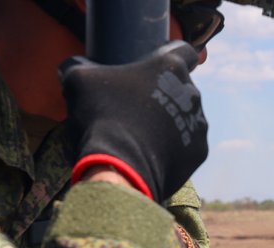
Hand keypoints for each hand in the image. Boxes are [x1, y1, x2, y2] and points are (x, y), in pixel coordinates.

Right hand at [61, 42, 207, 202]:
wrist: (118, 169)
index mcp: (169, 67)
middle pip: (182, 88)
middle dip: (166, 94)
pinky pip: (186, 147)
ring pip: (187, 118)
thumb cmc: (100, 116)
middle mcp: (191, 93)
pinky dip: (173, 149)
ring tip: (144, 135)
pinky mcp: (198, 154)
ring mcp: (198, 125)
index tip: (155, 68)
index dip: (171, 57)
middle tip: (139, 107)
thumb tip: (74, 66)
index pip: (184, 51)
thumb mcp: (78, 79)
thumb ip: (80, 65)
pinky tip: (152, 154)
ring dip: (171, 122)